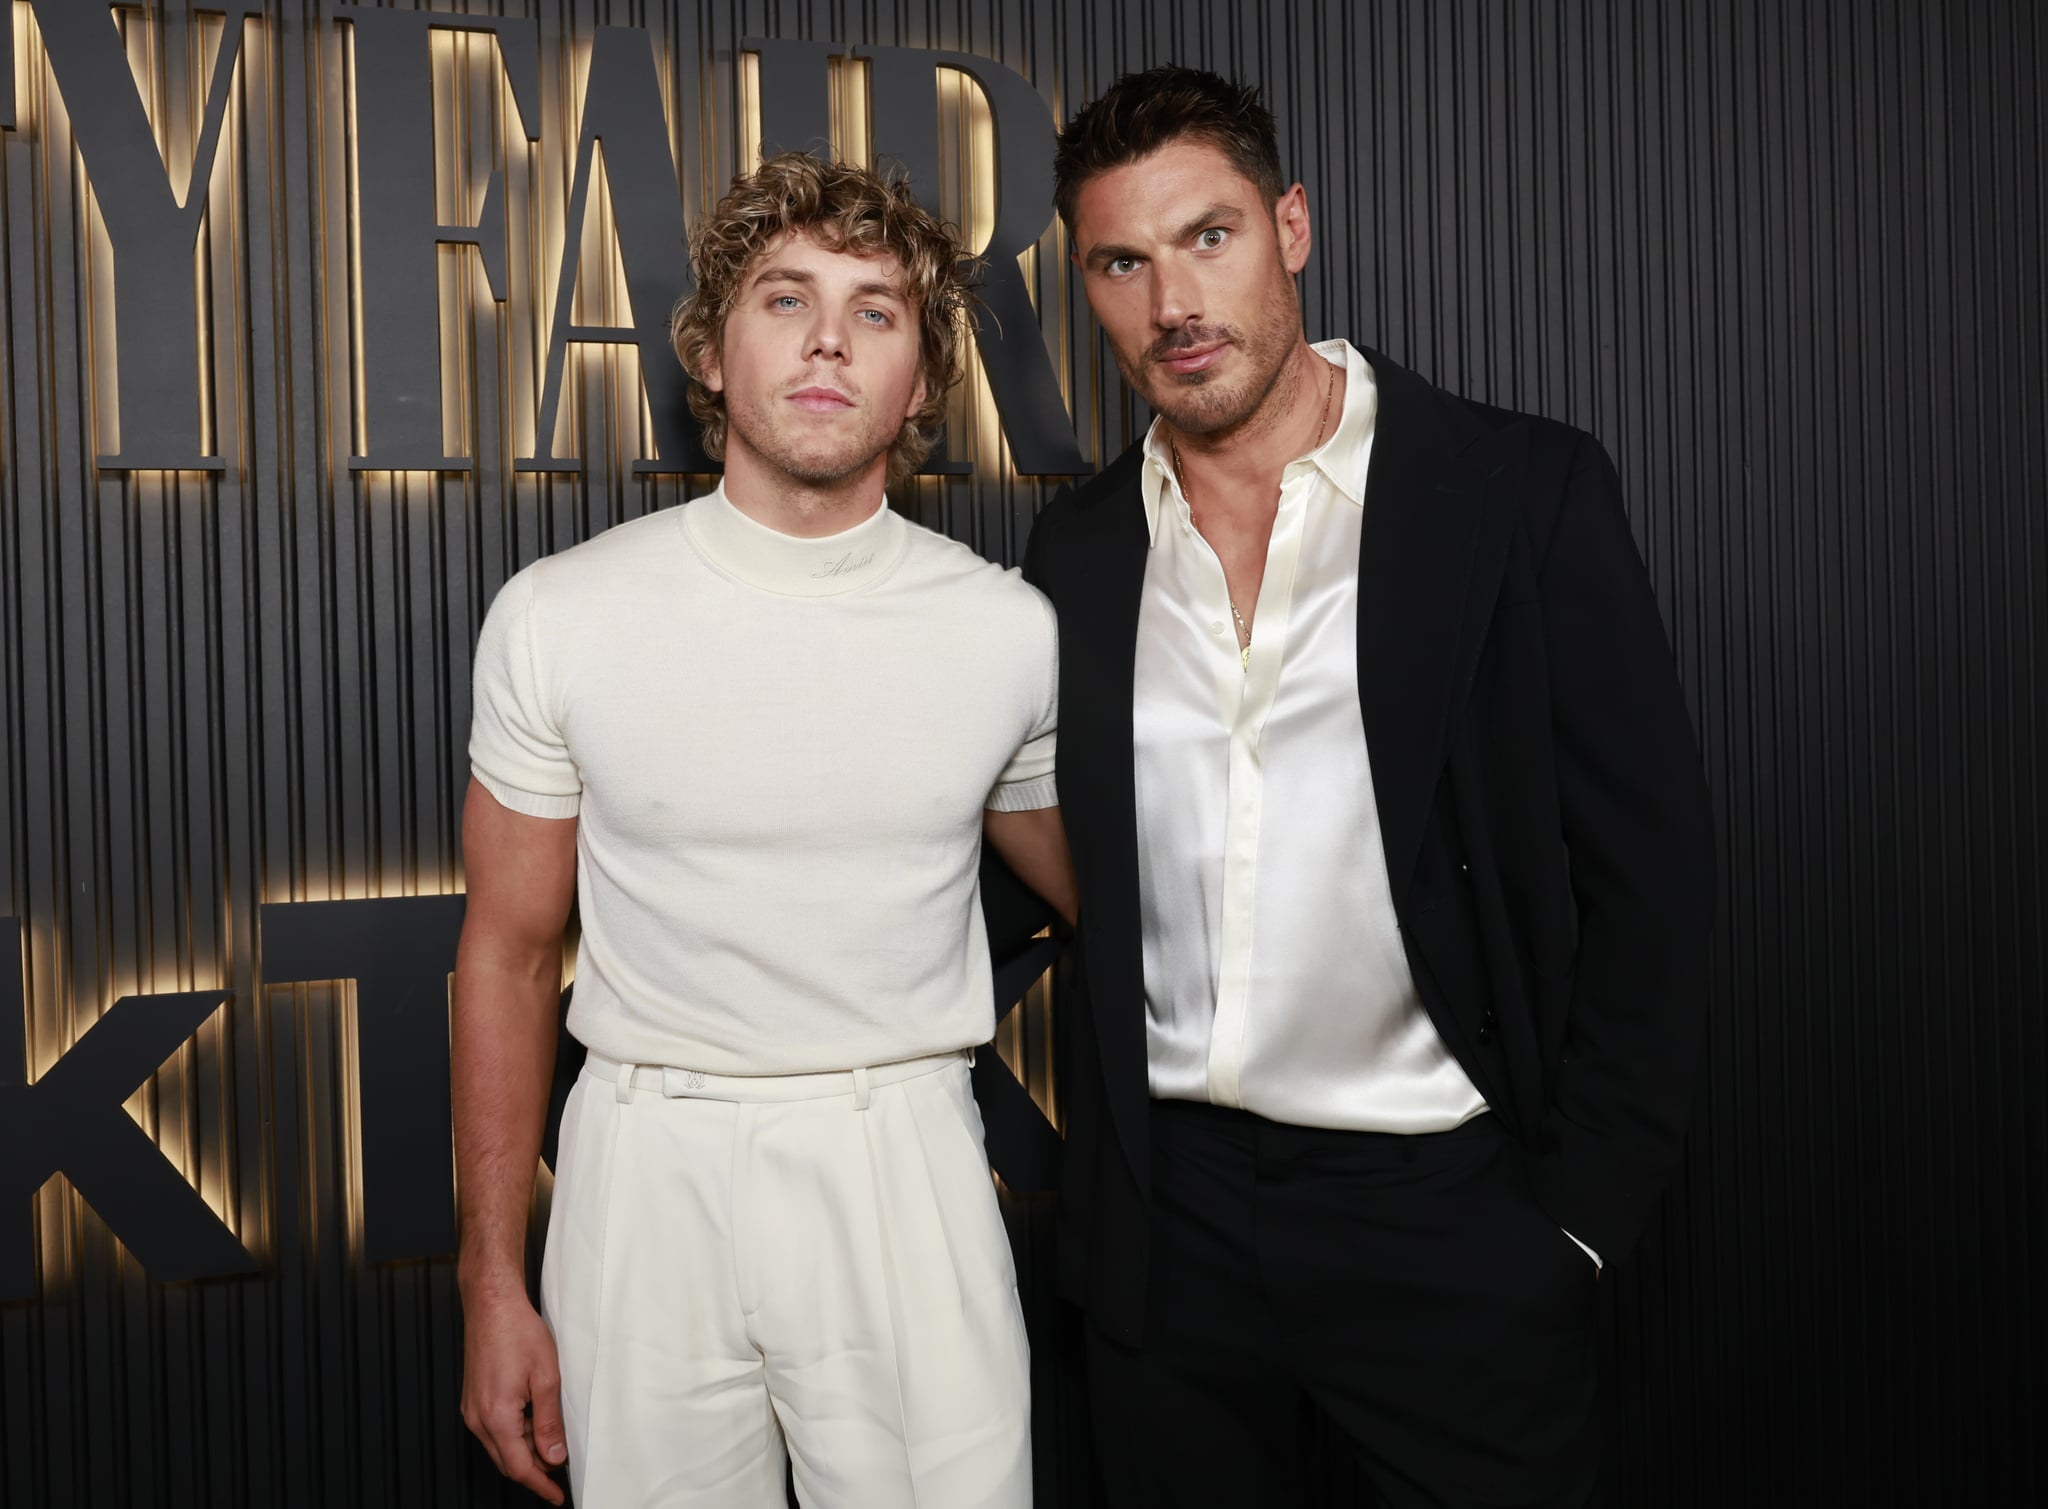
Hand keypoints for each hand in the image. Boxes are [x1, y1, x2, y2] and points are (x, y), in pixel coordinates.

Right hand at [461, 1287, 568, 1503]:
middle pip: (507, 1461)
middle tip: (560, 1466)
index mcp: (496, 1416)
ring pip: (500, 1446)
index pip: (519, 1467)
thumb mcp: (546, 1377)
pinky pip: (494, 1429)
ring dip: (525, 1449)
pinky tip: (533, 1419)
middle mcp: (478, 1418)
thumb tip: (554, 1455)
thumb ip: (549, 1421)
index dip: (540, 1484)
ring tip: (551, 1436)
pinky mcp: (473, 1399)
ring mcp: (472, 1409)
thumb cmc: (517, 1332)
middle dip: (534, 1469)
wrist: (491, 1305)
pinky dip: (515, 1433)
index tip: (556, 1495)